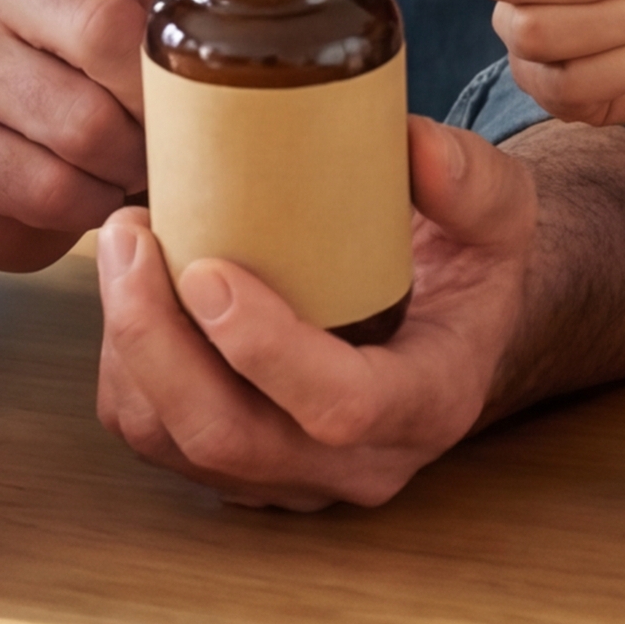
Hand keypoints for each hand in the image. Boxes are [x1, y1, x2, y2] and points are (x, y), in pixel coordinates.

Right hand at [0, 0, 185, 275]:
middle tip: (189, 125)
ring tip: (140, 161)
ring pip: (80, 122)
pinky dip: (92, 203)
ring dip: (131, 160)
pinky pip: (48, 185)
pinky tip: (97, 193)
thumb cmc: (76, 66)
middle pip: (103, 29)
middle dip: (161, 96)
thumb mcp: (124, 1)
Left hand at [92, 117, 537, 511]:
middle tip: (130, 237)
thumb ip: (472, 180)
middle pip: (231, 437)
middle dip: (158, 341)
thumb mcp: (500, 212)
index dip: (267, 348)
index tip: (208, 269)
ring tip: (125, 247)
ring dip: (128, 349)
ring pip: (176, 443)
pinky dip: (124, 368)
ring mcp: (291, 477)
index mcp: (429, 401)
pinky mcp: (237, 471)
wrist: (446, 326)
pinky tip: (132, 293)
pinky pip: (153, 437)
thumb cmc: (465, 267)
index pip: (344, 406)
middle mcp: (357, 463)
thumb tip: (413, 146)